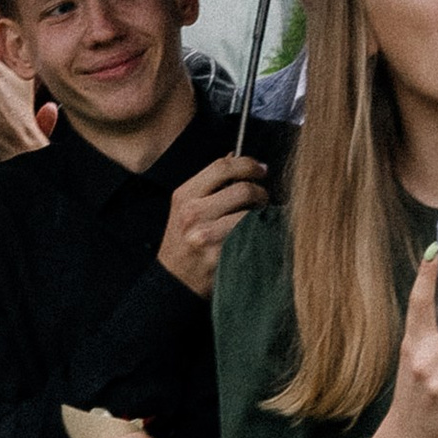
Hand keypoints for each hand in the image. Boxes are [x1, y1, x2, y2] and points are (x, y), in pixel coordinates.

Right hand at [156, 154, 269, 298]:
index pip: (222, 167)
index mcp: (185, 195)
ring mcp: (206, 236)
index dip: (247, 164)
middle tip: (262, 199)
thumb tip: (235, 157)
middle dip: (260, 192)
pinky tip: (257, 235)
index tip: (261, 170)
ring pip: (251, 214)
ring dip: (262, 215)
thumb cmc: (184, 241)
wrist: (175, 280)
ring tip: (258, 219)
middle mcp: (193, 213)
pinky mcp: (220, 256)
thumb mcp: (187, 207)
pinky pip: (252, 237)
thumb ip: (210, 184)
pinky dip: (261, 234)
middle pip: (242, 189)